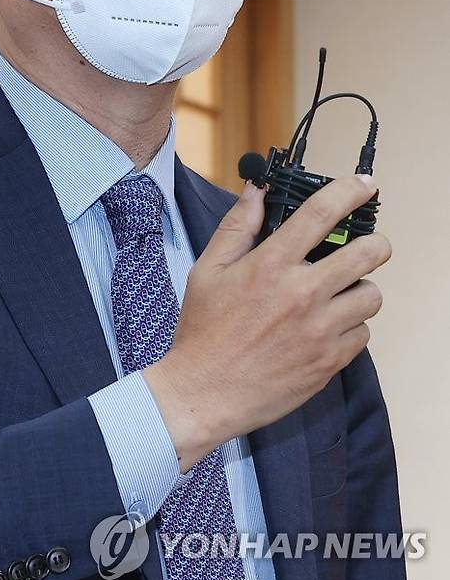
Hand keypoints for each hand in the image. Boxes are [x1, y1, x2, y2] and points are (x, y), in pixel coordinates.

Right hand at [143, 175, 389, 472]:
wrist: (204, 394)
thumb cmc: (204, 331)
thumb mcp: (208, 270)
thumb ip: (238, 227)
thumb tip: (257, 190)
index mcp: (271, 264)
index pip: (322, 214)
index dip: (350, 192)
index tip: (364, 185)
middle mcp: (302, 293)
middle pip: (367, 253)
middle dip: (375, 243)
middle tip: (368, 246)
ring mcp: (319, 330)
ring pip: (372, 296)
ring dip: (361, 289)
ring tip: (341, 293)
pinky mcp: (328, 362)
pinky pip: (362, 334)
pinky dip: (351, 327)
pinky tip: (327, 327)